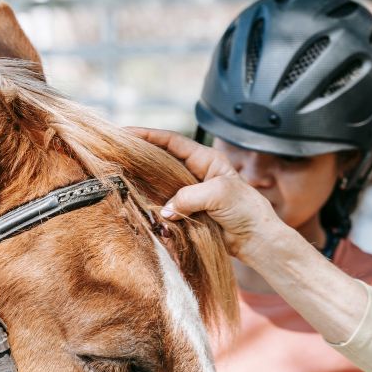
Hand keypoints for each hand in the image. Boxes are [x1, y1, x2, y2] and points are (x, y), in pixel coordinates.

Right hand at [126, 127, 285, 260]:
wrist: (255, 239)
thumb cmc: (246, 210)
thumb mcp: (219, 195)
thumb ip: (189, 197)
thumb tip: (166, 210)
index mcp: (206, 160)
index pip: (172, 142)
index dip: (149, 135)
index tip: (126, 132)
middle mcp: (196, 174)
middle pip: (162, 161)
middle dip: (140, 157)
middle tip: (116, 154)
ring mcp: (191, 193)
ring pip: (161, 184)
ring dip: (144, 183)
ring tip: (120, 177)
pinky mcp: (188, 212)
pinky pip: (165, 206)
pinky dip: (153, 206)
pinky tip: (138, 204)